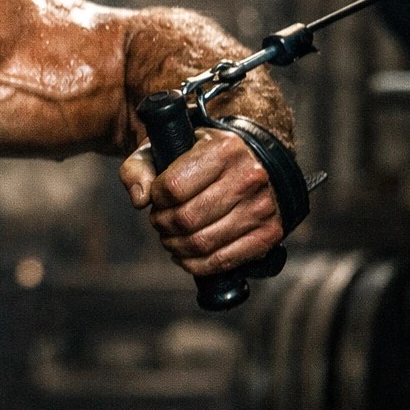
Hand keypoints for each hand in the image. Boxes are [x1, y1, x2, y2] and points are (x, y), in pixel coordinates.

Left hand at [120, 126, 283, 275]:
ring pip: (202, 242)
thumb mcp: (166, 145)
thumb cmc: (202, 153)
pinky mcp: (270, 232)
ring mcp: (263, 206)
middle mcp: (249, 176)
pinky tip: (185, 254)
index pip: (173, 188)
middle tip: (159, 220)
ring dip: (175, 245)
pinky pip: (223, 260)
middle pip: (186, 218)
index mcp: (224, 148)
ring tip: (170, 236)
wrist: (252, 157)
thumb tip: (139, 199)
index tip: (157, 197)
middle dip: (163, 224)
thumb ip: (139, 167)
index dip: (156, 198)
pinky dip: (195, 264)